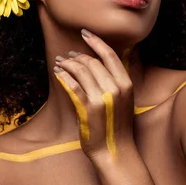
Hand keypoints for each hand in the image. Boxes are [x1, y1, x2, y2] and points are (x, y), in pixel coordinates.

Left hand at [53, 28, 134, 160]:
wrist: (115, 151)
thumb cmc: (118, 127)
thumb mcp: (123, 100)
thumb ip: (114, 82)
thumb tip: (97, 64)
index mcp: (126, 84)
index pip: (110, 55)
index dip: (96, 41)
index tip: (85, 33)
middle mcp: (115, 88)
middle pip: (93, 62)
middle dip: (78, 55)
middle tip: (69, 55)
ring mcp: (101, 98)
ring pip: (81, 71)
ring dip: (68, 64)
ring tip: (61, 63)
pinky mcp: (88, 108)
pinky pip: (73, 86)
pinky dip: (64, 77)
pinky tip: (59, 73)